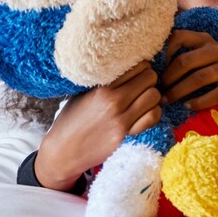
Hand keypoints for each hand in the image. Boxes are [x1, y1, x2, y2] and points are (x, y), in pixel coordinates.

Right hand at [33, 62, 160, 190]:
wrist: (63, 150)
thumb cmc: (71, 119)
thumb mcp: (81, 93)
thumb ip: (103, 81)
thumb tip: (123, 67)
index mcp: (102, 86)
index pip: (137, 65)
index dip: (141, 67)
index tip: (137, 73)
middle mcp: (113, 100)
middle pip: (150, 78)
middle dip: (149, 79)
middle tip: (143, 85)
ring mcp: (120, 119)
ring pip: (154, 96)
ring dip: (152, 96)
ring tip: (144, 99)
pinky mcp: (124, 134)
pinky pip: (152, 117)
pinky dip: (153, 112)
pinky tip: (145, 113)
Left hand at [160, 29, 217, 120]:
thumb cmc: (217, 71)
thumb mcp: (203, 55)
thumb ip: (184, 54)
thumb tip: (152, 66)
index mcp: (205, 39)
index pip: (178, 36)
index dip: (164, 52)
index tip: (156, 69)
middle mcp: (217, 50)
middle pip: (185, 61)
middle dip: (168, 78)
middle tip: (159, 91)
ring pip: (198, 79)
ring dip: (179, 92)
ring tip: (167, 101)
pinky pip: (214, 94)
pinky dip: (198, 102)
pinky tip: (187, 107)